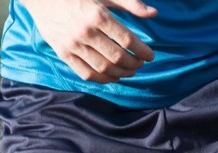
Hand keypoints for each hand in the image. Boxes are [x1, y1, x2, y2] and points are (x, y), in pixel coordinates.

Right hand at [21, 0, 157, 82]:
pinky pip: (85, 73)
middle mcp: (86, 32)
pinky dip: (101, 79)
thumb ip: (130, 3)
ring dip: (120, 74)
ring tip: (129, 72)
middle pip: (116, 57)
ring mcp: (73, 45)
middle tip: (140, 64)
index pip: (126, 39)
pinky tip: (111, 77)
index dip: (142, 50)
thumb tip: (154, 13)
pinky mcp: (63, 53)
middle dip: (133, 64)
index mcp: (98, 15)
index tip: (150, 56)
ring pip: (102, 68)